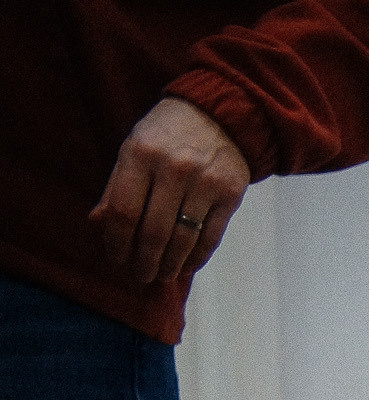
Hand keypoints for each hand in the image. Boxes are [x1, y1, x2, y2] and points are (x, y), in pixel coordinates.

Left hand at [91, 99, 250, 285]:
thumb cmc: (168, 134)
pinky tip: (187, 266)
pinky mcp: (230, 195)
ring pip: (184, 238)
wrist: (221, 115)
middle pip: (154, 230)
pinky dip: (198, 257)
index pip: (124, 210)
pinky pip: (211, 236)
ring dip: (171, 264)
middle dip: (145, 261)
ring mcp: (205, 183)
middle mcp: (174, 169)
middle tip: (140, 276)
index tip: (117, 259)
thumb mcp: (134, 148)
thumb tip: (99, 224)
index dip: (117, 241)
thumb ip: (116, 186)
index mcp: (141, 154)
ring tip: (162, 276)